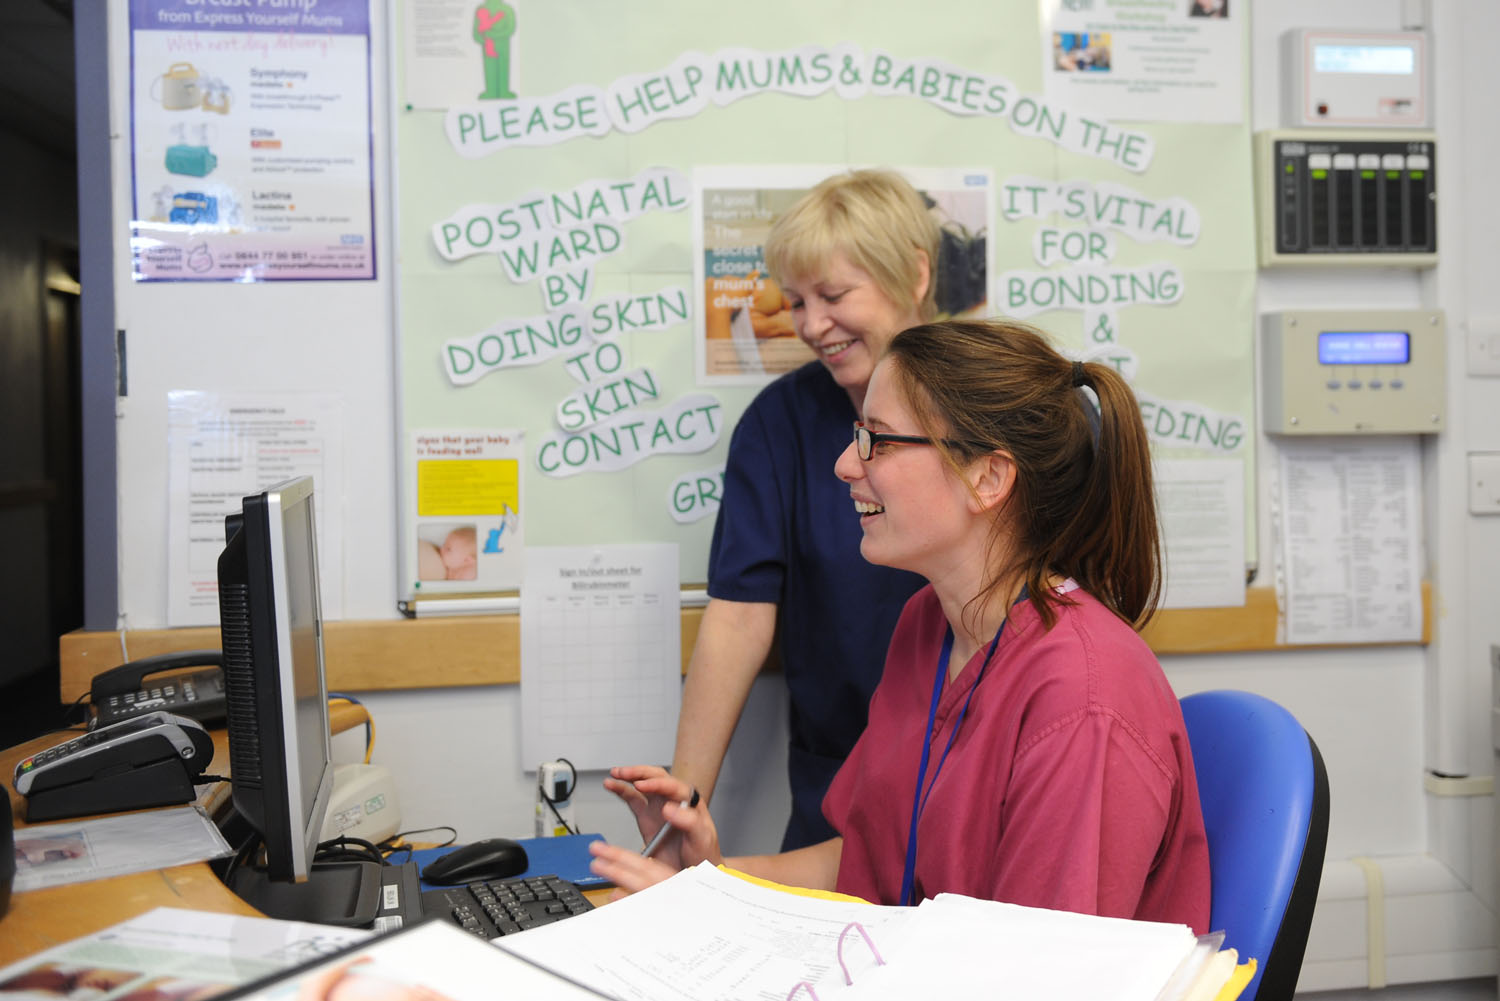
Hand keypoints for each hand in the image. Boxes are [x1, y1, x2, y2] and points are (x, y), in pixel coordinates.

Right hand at [597, 766, 721, 885]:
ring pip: (642, 786)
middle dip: (639, 773)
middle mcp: (673, 800)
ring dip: (628, 778)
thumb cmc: (704, 853)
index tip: (640, 785)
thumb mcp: (702, 838)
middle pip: (656, 778)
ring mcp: (659, 808)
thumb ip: (690, 822)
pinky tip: (612, 786)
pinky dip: (622, 791)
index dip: (655, 783)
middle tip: (624, 773)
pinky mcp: (647, 818)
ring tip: (615, 774)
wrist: (695, 870)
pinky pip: (633, 800)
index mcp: (689, 801)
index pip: (672, 786)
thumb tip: (669, 808)